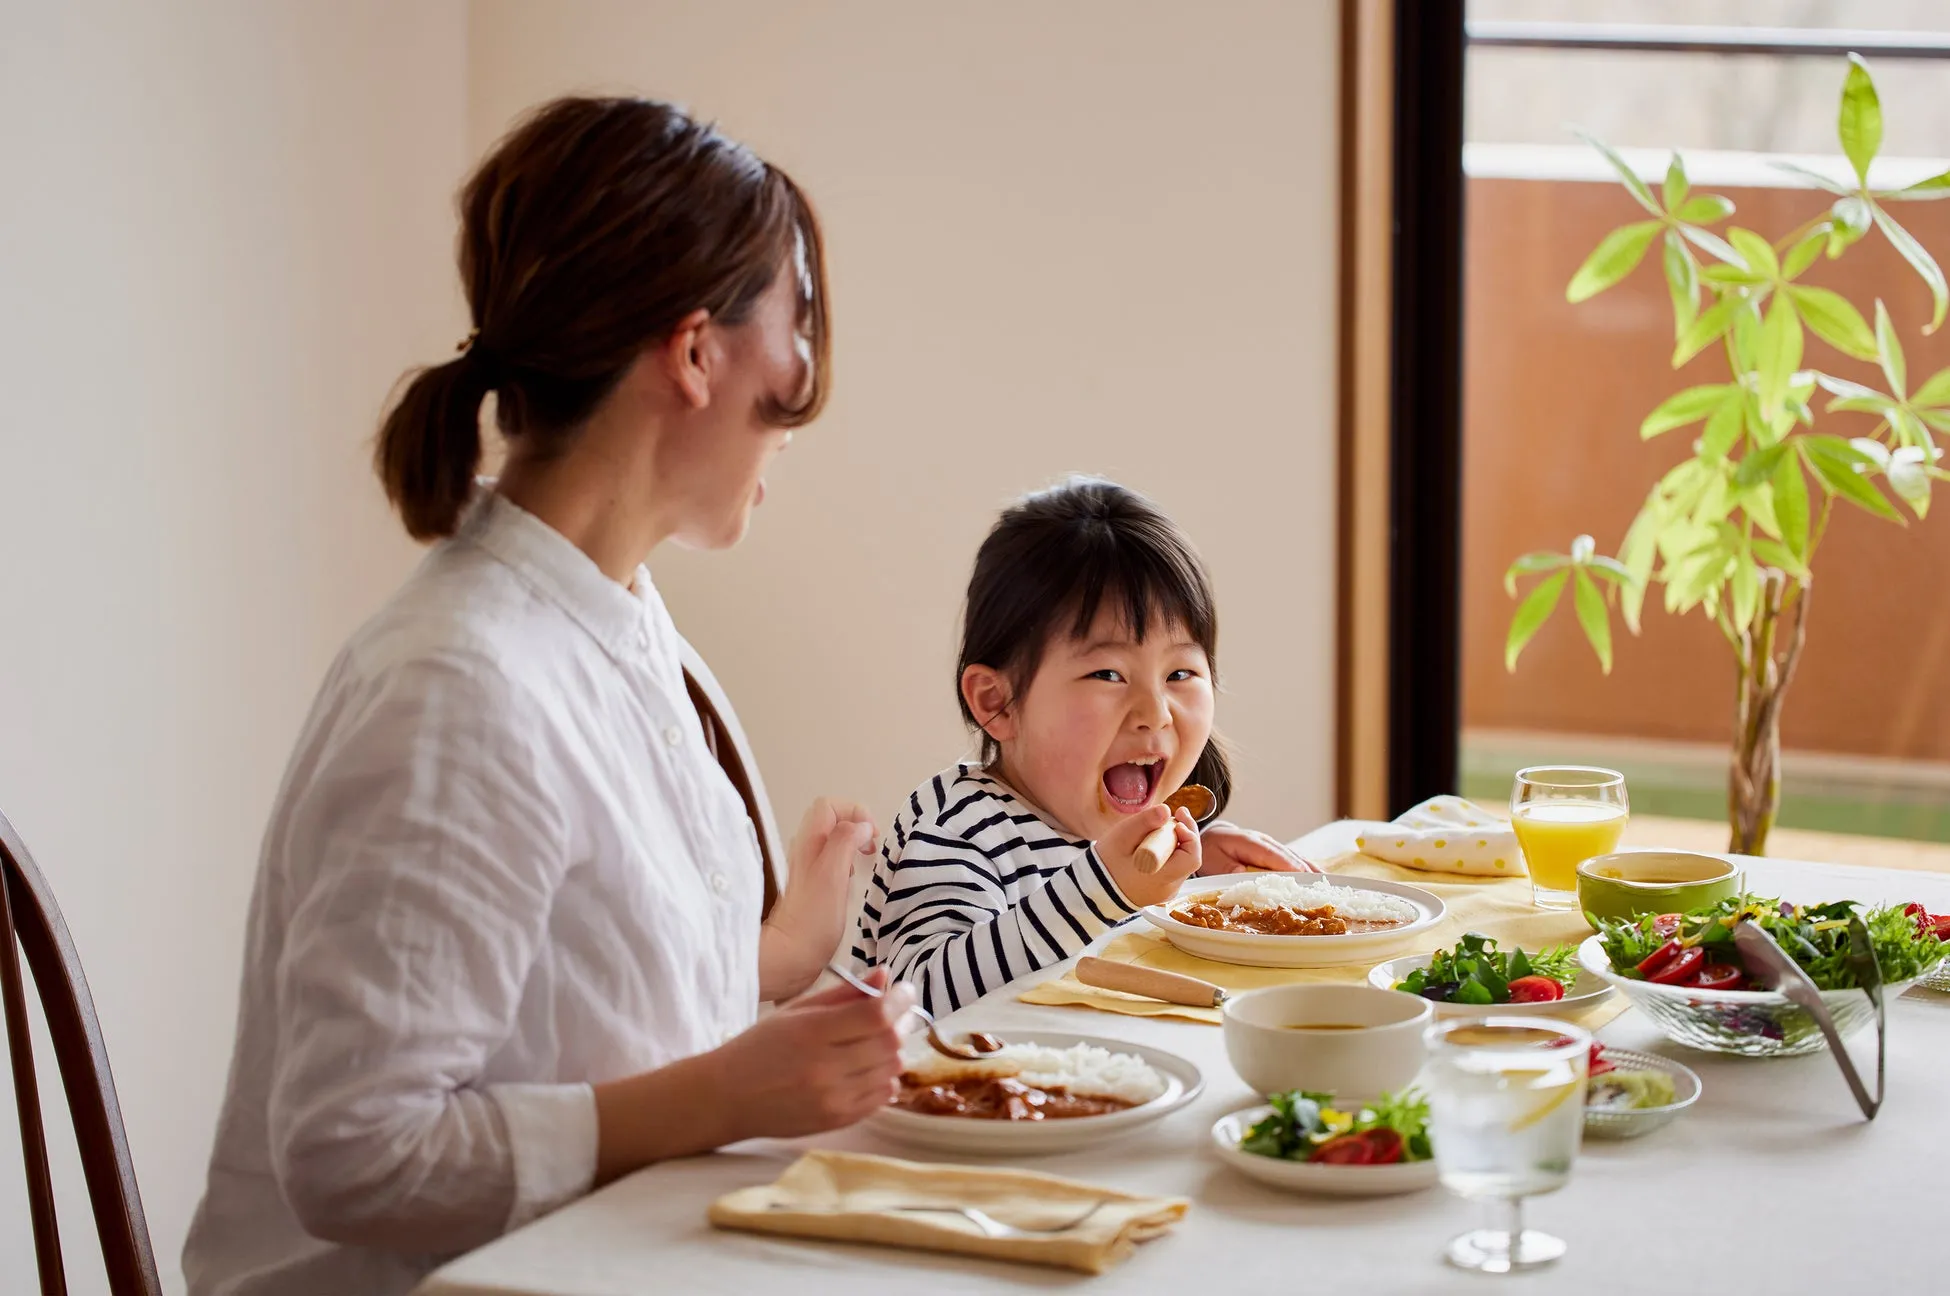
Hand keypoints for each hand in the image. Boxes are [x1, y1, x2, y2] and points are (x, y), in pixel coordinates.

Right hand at [713, 968, 913, 1138]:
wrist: (728, 1098)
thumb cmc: (760, 1047)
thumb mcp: (796, 1011)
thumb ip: (844, 994)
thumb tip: (885, 976)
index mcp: (812, 1033)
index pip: (876, 1015)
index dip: (900, 999)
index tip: (904, 991)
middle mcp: (825, 1068)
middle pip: (890, 1042)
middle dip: (902, 1022)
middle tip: (897, 1013)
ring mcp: (834, 1098)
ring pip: (891, 1069)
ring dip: (894, 1050)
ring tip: (880, 1040)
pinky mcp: (839, 1120)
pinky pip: (882, 1097)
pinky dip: (885, 1077)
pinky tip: (870, 1066)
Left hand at [760, 798, 877, 999]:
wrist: (791, 955)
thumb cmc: (812, 921)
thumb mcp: (834, 874)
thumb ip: (845, 841)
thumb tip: (860, 826)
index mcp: (809, 842)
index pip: (830, 805)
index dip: (855, 812)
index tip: (871, 835)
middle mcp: (805, 850)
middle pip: (831, 818)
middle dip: (855, 825)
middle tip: (870, 845)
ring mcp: (807, 867)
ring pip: (832, 839)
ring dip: (852, 844)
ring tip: (864, 860)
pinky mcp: (812, 885)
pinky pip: (831, 860)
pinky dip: (846, 862)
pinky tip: (851, 879)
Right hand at [1096, 804, 1201, 906]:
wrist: (1095, 889)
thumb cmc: (1107, 863)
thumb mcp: (1121, 837)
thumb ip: (1144, 822)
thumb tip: (1166, 810)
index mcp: (1160, 878)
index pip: (1191, 858)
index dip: (1190, 834)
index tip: (1177, 817)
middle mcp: (1168, 889)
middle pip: (1190, 858)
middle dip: (1185, 834)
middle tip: (1172, 816)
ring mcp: (1167, 892)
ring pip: (1183, 863)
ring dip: (1177, 844)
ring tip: (1160, 830)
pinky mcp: (1164, 891)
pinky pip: (1175, 869)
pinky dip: (1171, 854)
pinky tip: (1157, 845)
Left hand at [1197, 821, 1322, 874]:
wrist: (1211, 837)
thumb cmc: (1212, 851)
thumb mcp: (1213, 860)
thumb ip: (1228, 868)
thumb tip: (1244, 874)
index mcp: (1248, 842)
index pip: (1271, 854)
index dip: (1287, 865)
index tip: (1302, 876)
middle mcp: (1264, 841)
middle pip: (1288, 856)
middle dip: (1303, 871)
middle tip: (1319, 887)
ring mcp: (1272, 845)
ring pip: (1294, 857)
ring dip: (1310, 870)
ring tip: (1326, 885)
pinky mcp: (1276, 852)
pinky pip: (1294, 859)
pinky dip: (1308, 868)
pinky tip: (1321, 878)